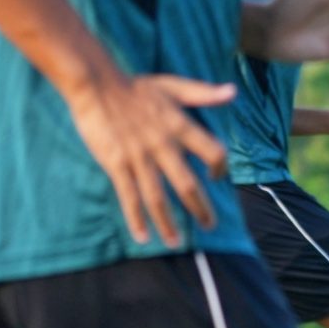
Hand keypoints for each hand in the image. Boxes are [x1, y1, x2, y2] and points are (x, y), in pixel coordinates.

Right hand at [64, 71, 234, 248]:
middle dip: (200, 208)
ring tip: (176, 243)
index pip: (213, 151)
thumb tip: (233, 93)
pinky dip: (136, 218)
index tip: (218, 177)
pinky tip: (142, 237)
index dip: (220, 166)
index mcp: (180, 126)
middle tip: (210, 226)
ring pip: (158, 197)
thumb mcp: (174, 85)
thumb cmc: (135, 86)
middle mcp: (163, 145)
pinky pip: (129, 196)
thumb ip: (203, 94)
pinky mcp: (116, 164)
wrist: (95, 84)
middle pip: (188, 184)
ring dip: (168, 223)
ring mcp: (139, 157)